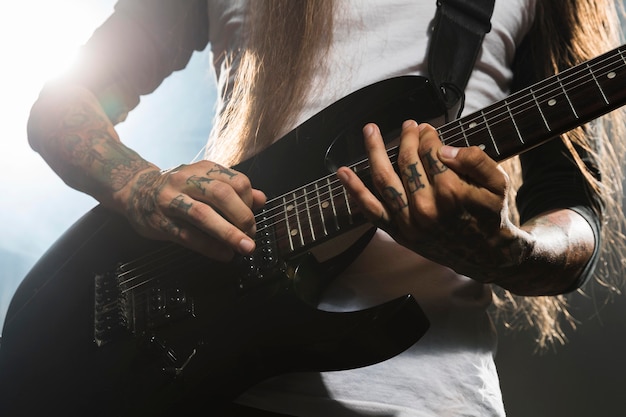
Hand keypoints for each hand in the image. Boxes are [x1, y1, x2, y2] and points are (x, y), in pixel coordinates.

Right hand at [120, 160, 265, 261]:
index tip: (254, 216)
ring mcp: (171, 201)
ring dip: (228, 234)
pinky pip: (188, 236)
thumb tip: (261, 199)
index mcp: (202, 169)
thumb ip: (233, 189)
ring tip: (245, 247)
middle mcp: (186, 181)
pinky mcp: (161, 223)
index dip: (249, 200)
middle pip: (220, 195)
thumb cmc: (179, 187)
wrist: (135, 189)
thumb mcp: (206, 180)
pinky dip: (210, 247)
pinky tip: (225, 255)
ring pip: (203, 215)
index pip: (236, 181)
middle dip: (242, 217)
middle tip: (252, 234)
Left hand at [337, 120, 531, 282]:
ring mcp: (409, 223)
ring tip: (370, 131)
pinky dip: (355, 191)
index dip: (428, 136)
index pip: (430, 153)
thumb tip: (443, 148)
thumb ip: (475, 160)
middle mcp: (426, 209)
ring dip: (374, 152)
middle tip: (409, 125)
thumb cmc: (491, 214)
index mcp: (452, 194)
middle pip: (407, 161)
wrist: (487, 255)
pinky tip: (342, 173)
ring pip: (384, 180)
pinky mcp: (398, 233)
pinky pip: (372, 211)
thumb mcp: (498, 183)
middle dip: (407, 138)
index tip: (428, 128)